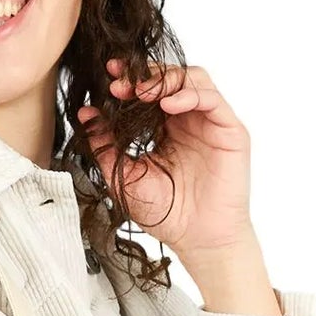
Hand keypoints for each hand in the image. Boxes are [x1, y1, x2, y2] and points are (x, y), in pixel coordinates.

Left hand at [75, 59, 255, 256]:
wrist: (198, 240)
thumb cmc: (166, 213)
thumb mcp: (125, 176)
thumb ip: (105, 145)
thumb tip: (85, 114)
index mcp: (166, 128)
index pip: (150, 90)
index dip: (130, 78)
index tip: (108, 77)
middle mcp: (189, 120)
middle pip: (171, 77)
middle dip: (144, 74)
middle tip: (119, 83)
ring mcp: (211, 123)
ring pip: (194, 79)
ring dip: (166, 79)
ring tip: (141, 92)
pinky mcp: (230, 131)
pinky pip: (212, 99)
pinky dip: (190, 95)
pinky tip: (168, 105)